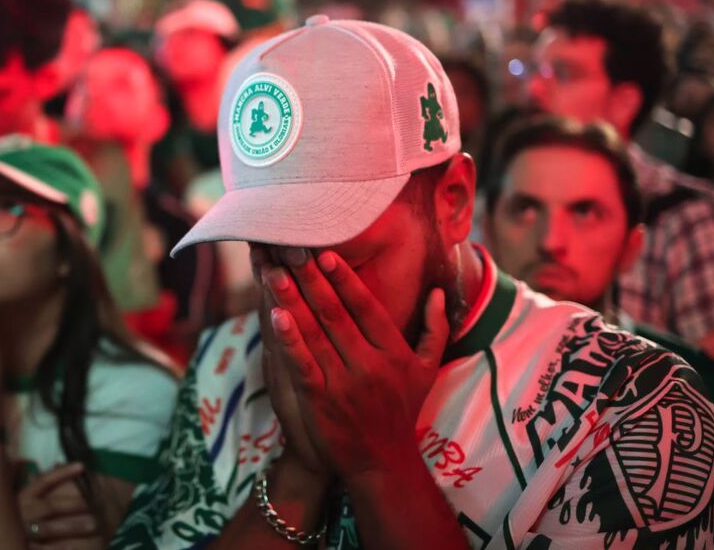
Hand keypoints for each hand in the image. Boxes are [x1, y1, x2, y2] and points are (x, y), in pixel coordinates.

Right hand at [19, 463, 102, 549]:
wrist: (3, 536)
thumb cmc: (19, 515)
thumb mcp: (26, 499)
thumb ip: (39, 484)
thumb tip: (57, 464)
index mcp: (23, 497)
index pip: (44, 481)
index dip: (62, 472)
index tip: (82, 466)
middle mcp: (22, 512)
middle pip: (51, 506)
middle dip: (73, 504)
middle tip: (94, 504)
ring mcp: (22, 531)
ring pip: (50, 528)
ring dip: (73, 526)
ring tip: (93, 524)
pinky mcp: (25, 547)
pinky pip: (44, 548)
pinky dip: (61, 547)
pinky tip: (76, 546)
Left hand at [263, 247, 448, 480]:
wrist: (382, 463)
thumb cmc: (402, 411)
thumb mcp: (427, 370)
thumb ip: (435, 329)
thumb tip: (439, 293)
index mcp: (394, 352)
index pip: (367, 307)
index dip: (345, 279)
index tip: (326, 254)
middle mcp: (370, 364)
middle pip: (336, 313)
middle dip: (311, 279)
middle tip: (292, 249)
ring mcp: (345, 383)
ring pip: (315, 334)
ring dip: (293, 301)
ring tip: (274, 272)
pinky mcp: (321, 402)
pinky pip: (303, 365)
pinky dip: (289, 340)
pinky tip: (275, 317)